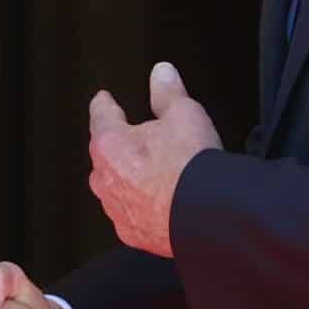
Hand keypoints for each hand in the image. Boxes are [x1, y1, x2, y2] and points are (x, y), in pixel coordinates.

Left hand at [87, 61, 221, 257]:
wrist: (207, 216)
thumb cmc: (191, 167)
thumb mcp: (184, 114)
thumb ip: (168, 92)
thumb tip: (162, 74)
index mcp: (110, 144)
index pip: (101, 115)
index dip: (104, 104)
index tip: (103, 99)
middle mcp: (106, 179)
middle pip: (105, 154)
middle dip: (119, 145)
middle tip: (140, 137)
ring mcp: (117, 209)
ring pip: (114, 186)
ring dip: (128, 177)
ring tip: (155, 172)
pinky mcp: (132, 234)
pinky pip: (129, 213)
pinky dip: (140, 205)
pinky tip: (159, 201)